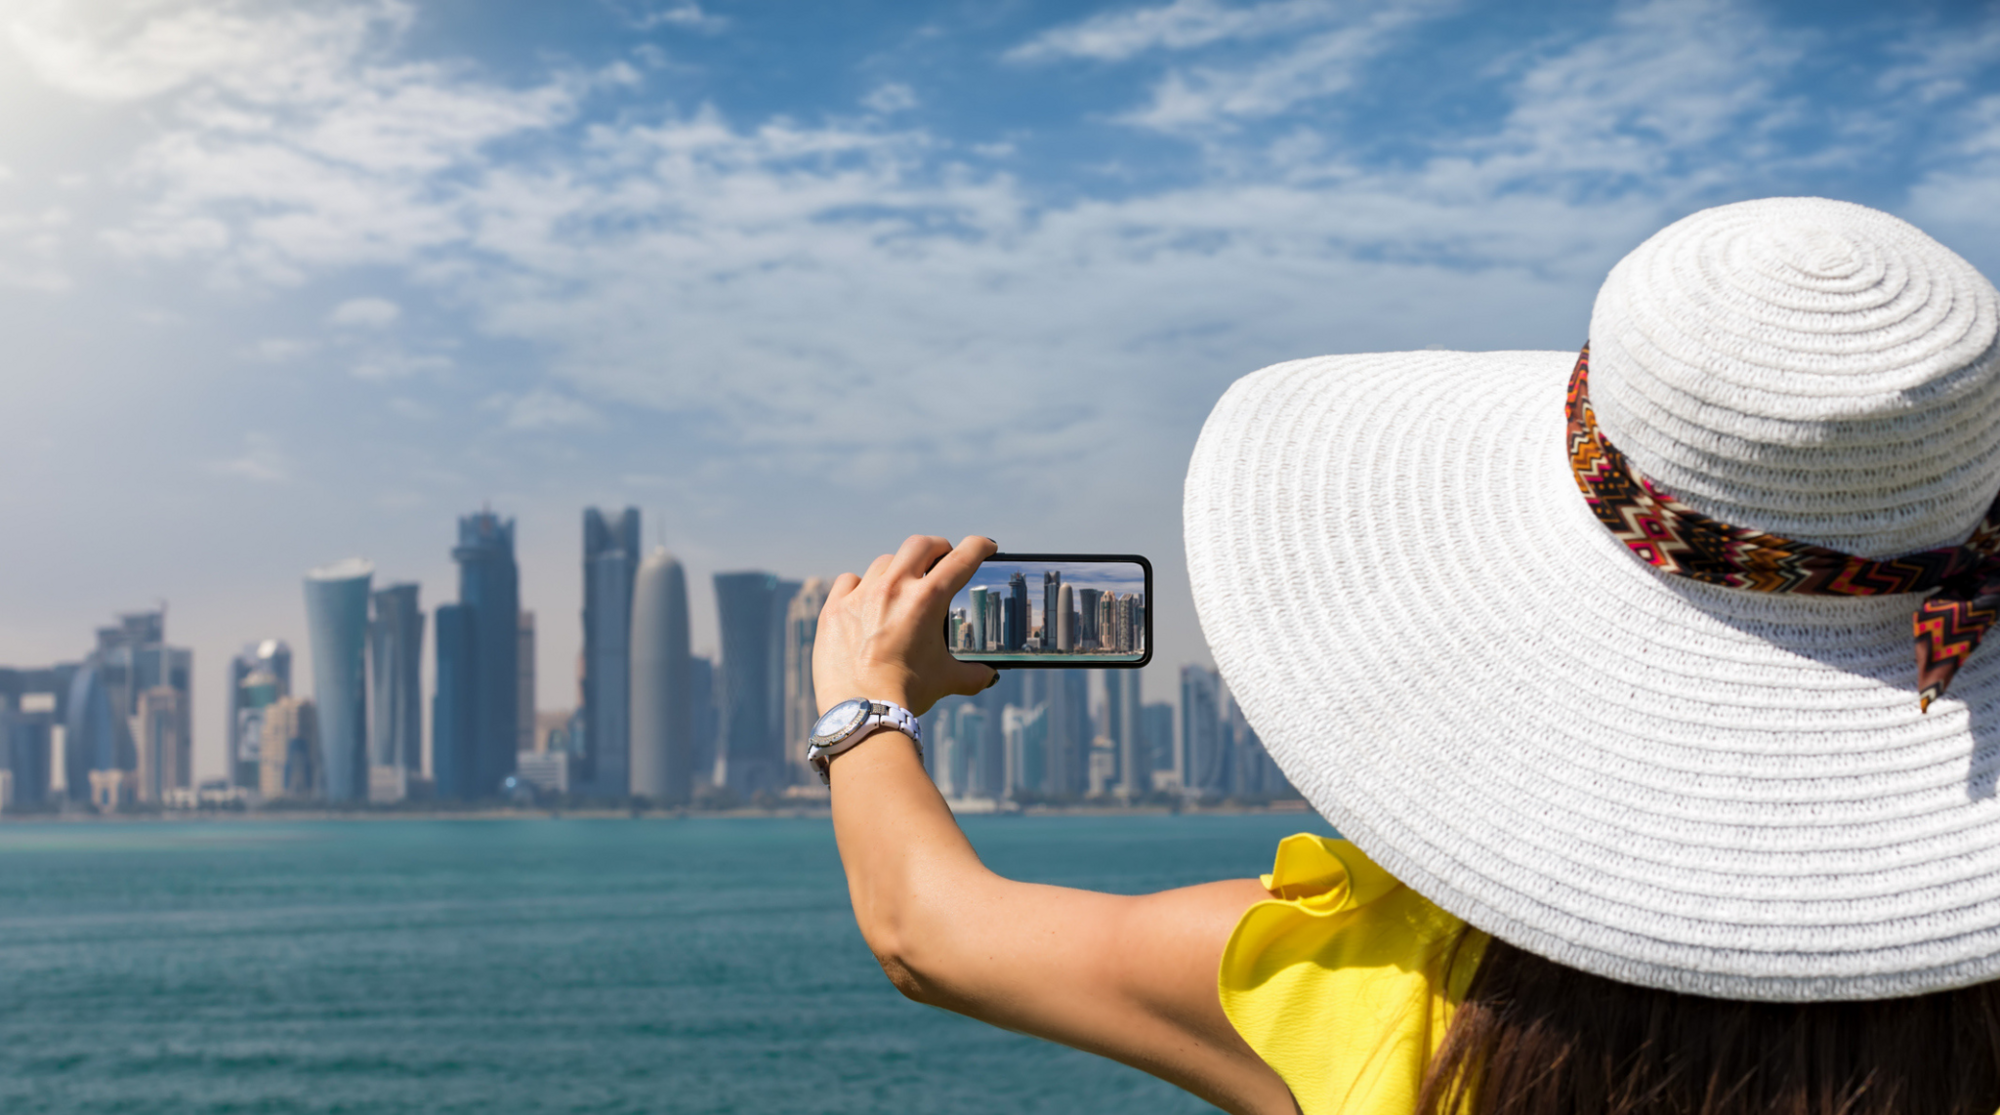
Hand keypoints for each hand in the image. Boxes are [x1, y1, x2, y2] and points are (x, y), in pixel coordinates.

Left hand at [814, 534, 999, 715]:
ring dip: (899, 569)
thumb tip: (989, 676)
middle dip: (937, 547)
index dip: (979, 547)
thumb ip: (972, 675)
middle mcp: (895, 588)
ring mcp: (861, 595)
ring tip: (902, 584)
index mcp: (928, 599)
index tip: (986, 546)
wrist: (862, 710)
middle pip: (921, 545)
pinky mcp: (835, 608)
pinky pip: (848, 581)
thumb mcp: (946, 680)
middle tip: (942, 557)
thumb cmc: (907, 693)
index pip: (962, 559)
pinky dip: (859, 586)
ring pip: (884, 562)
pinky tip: (864, 598)